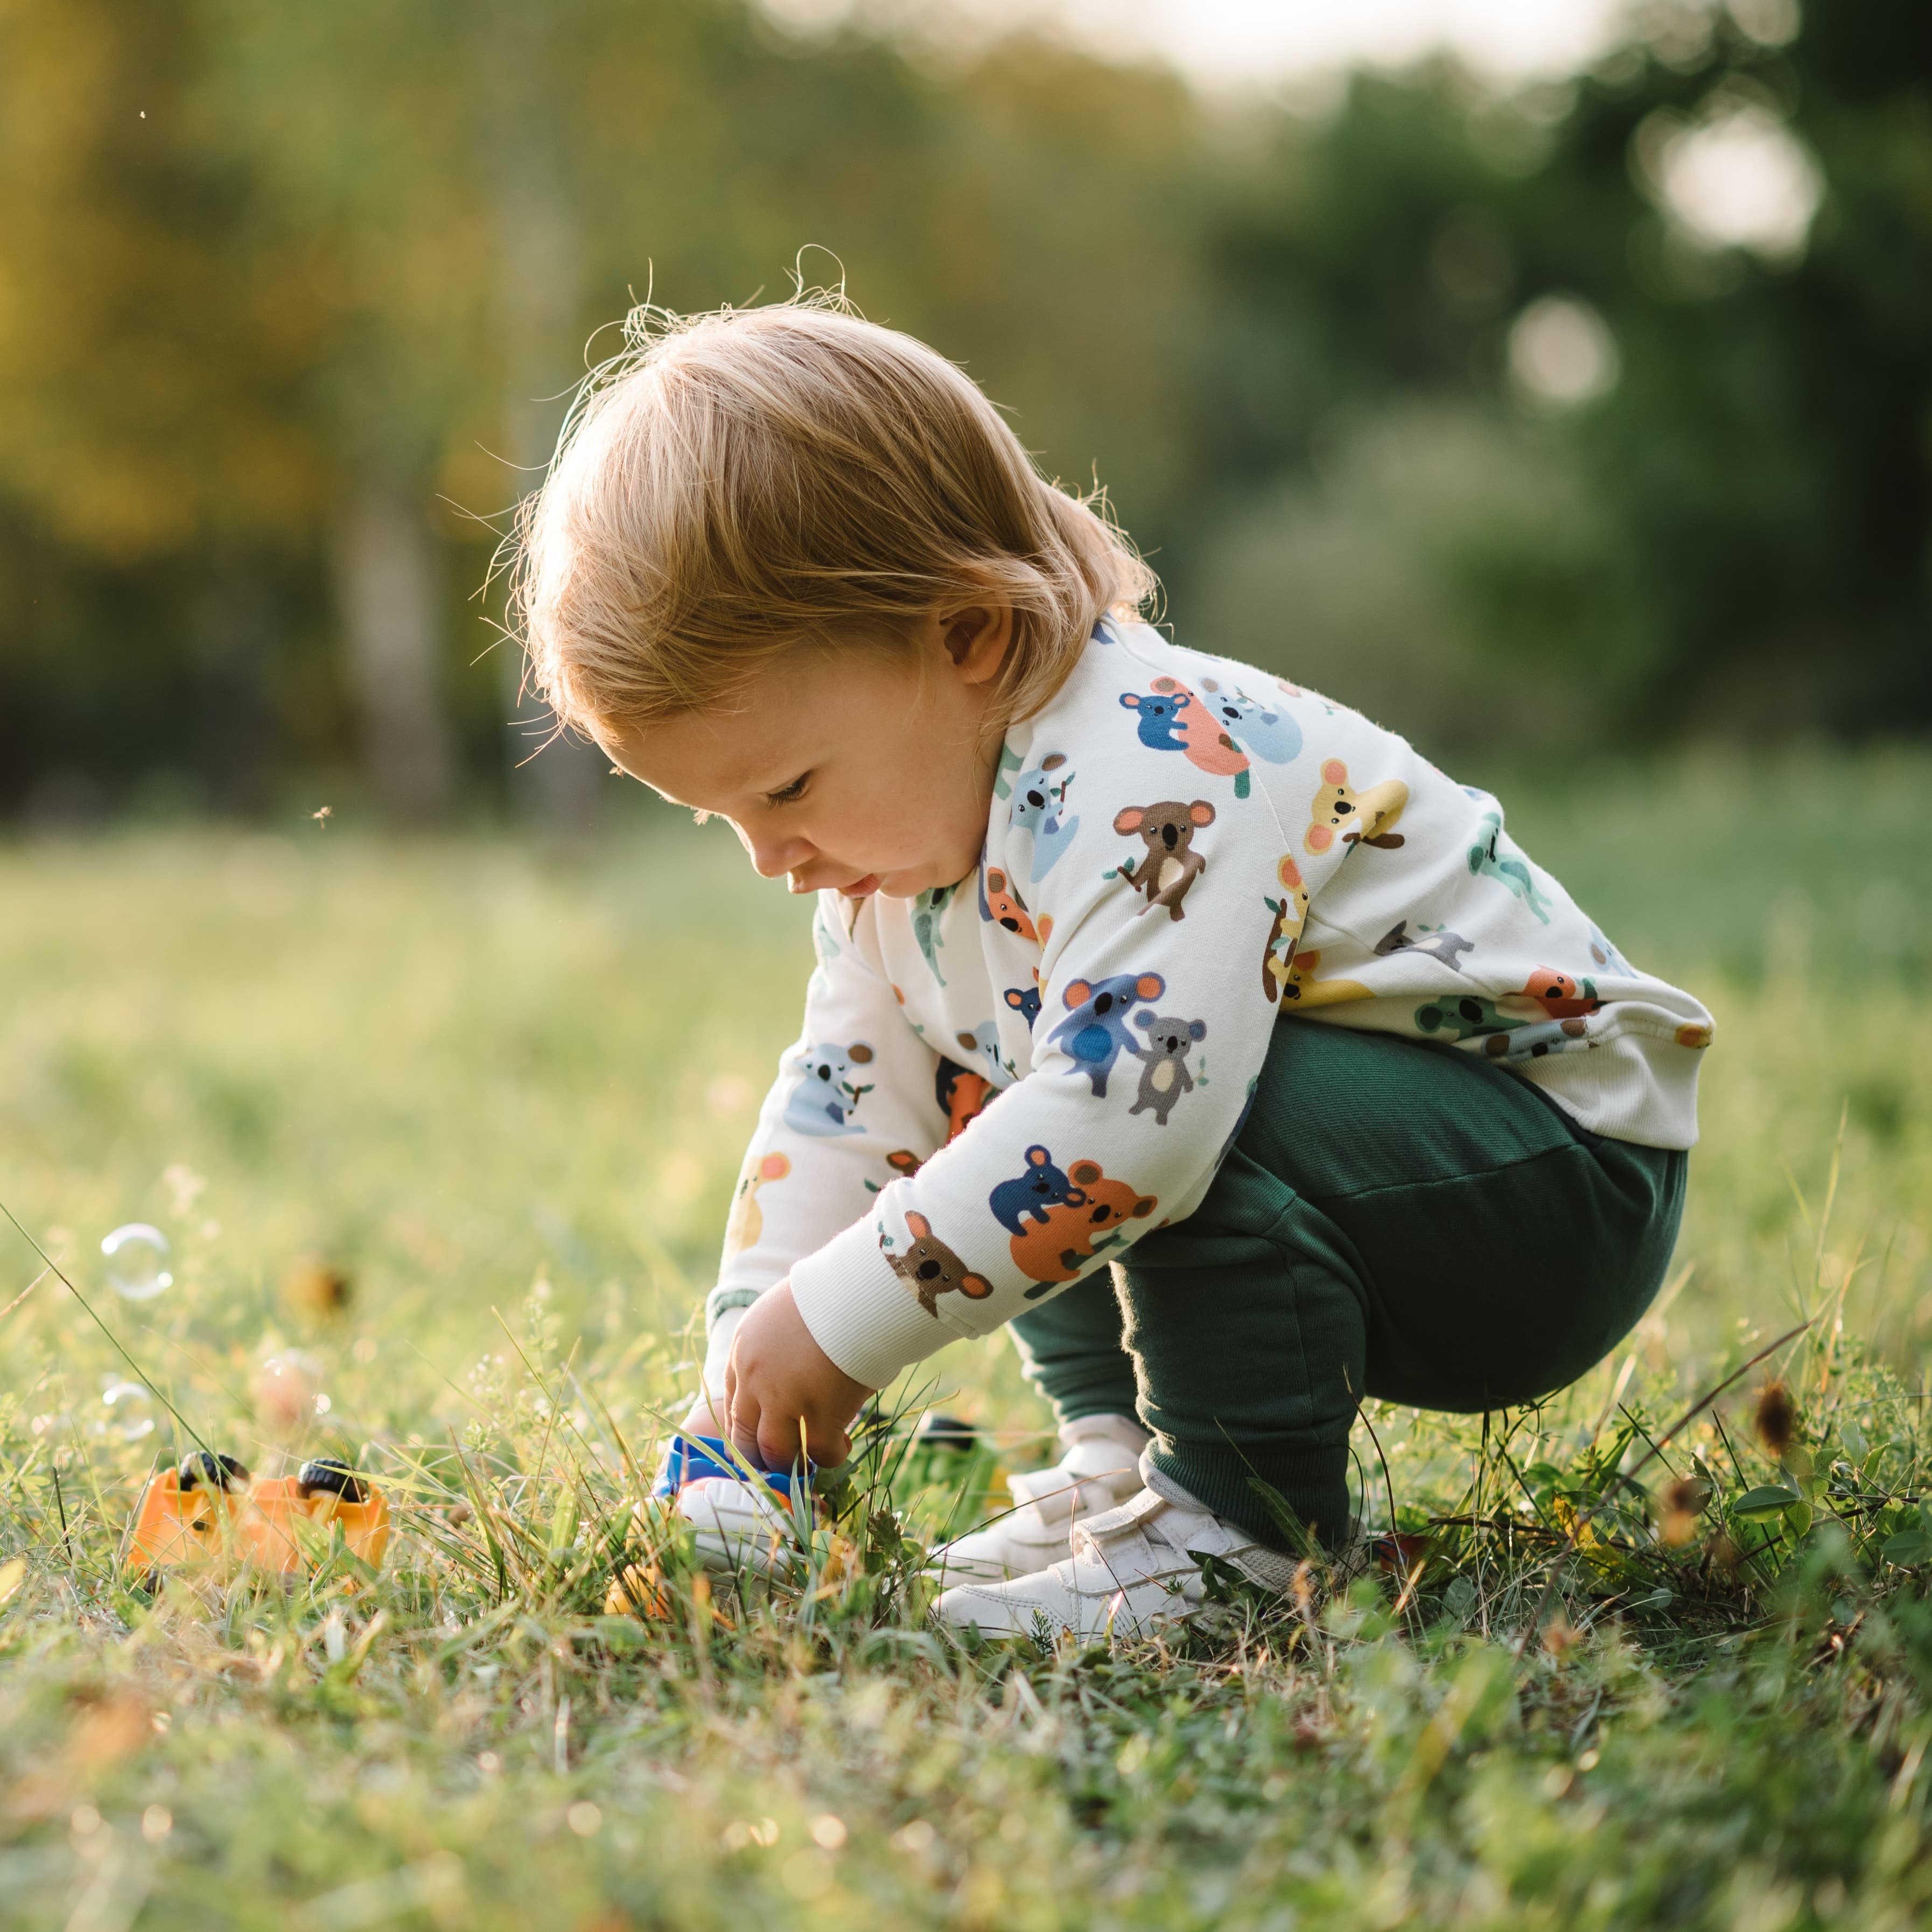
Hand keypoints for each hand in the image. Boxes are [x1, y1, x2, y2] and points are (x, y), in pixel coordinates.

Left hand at [724, 1279, 872, 1472]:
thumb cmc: (831, 1294)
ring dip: (793, 1461)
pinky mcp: (819, 1416)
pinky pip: (820, 1453)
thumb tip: (788, 1376)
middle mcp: (755, 1378)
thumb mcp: (782, 1314)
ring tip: (812, 1457)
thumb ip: (774, 1348)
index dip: (748, 1428)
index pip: (732, 1404)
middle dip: (761, 1455)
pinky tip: (842, 1443)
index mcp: (744, 1350)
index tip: (763, 1437)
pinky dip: (831, 1455)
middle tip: (784, 1458)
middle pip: (744, 1436)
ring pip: (775, 1452)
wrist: (860, 1292)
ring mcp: (784, 1400)